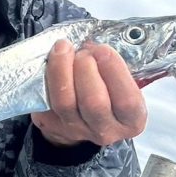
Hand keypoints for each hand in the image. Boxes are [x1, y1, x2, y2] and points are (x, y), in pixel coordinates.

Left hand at [31, 40, 146, 147]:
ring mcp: (77, 131)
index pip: (127, 101)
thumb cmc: (108, 92)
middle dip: (86, 68)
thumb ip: (116, 68)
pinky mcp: (52, 125)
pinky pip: (44, 100)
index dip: (114, 72)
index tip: (103, 50)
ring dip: (61, 69)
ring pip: (64, 102)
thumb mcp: (124, 83)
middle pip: (93, 102)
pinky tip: (50, 62)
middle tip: (83, 51)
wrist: (83, 116)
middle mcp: (105, 130)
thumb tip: (96, 45)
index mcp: (131, 120)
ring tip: (63, 49)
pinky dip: (45, 77)